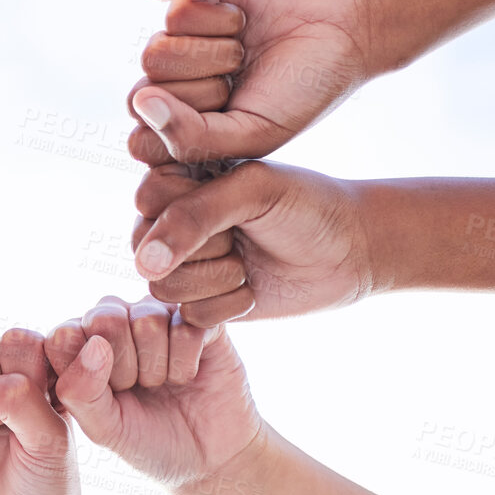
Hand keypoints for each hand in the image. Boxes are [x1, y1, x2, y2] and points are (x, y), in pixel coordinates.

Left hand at [44, 298, 260, 492]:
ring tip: (163, 384)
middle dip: (124, 367)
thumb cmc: (147, 441)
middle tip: (138, 389)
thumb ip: (80, 392)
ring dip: (158, 367)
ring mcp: (157, 313)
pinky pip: (186, 325)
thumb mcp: (104, 429)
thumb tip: (94, 344)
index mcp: (82, 341)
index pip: (64, 335)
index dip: (87, 373)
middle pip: (105, 318)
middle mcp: (116, 318)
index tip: (105, 400)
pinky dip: (187, 363)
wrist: (207, 458)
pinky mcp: (198, 318)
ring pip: (147, 319)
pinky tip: (188, 376)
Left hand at [129, 0, 374, 164]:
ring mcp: (180, 42)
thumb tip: (142, 102)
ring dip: (212, 55)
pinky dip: (220, 20)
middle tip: (244, 79)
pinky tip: (244, 19)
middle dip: (204, 93)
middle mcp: (174, 86)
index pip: (142, 142)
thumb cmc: (304, 90)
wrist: (347, 25)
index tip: (232, 122)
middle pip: (141, 97)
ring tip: (244, 51)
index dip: (183, 132)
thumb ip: (193, 137)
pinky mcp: (190, 0)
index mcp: (185, 128)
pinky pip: (175, 14)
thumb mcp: (254, 133)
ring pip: (153, 56)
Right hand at [132, 160, 377, 322]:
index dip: (189, 211)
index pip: (148, 199)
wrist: (351, 251)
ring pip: (163, 287)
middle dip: (205, 248)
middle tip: (243, 235)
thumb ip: (193, 216)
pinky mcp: (204, 302)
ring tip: (247, 262)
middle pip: (147, 248)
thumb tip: (143, 264)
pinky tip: (253, 288)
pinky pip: (189, 315)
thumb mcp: (252, 192)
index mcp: (183, 178)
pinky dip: (229, 306)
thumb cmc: (306, 208)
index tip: (233, 201)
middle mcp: (175, 221)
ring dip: (216, 279)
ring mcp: (188, 264)